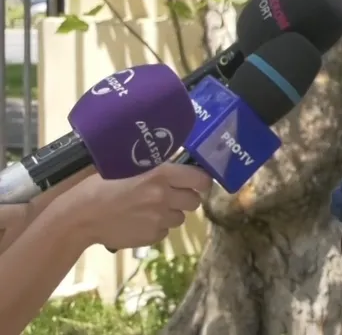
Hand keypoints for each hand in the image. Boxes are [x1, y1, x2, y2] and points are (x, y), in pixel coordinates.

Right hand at [58, 163, 211, 249]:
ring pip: (180, 218)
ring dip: (171, 213)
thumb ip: (155, 167)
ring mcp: (159, 219)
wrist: (79, 217)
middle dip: (186, 198)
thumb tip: (177, 163)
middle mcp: (164, 196)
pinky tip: (140, 221)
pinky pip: (165, 231)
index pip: (200, 179)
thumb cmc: (99, 186)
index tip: (198, 182)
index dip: (202, 182)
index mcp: (160, 174)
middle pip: (194, 201)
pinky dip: (157, 227)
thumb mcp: (128, 166)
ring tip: (151, 209)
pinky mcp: (151, 237)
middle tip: (173, 195)